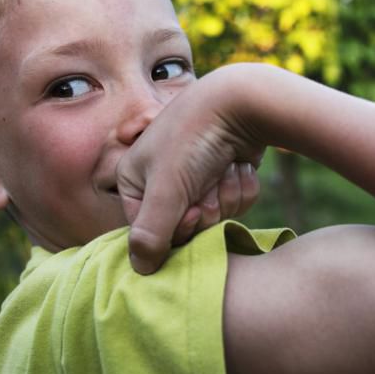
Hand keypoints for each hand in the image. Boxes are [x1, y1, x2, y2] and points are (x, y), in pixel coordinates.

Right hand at [116, 66, 265, 273]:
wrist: (241, 102)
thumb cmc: (194, 139)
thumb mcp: (167, 188)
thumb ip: (151, 234)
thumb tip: (141, 271)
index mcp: (133, 180)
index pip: (151, 233)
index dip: (177, 228)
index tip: (191, 210)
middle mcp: (161, 181)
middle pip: (186, 228)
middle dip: (205, 209)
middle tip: (207, 183)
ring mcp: (195, 179)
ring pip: (215, 217)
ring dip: (225, 195)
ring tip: (223, 167)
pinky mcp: (223, 177)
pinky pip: (235, 203)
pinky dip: (240, 187)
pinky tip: (238, 164)